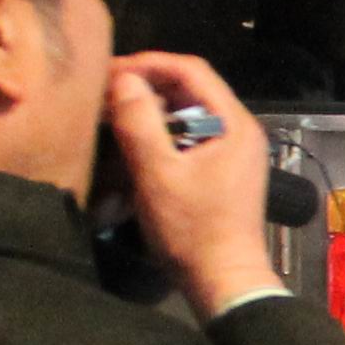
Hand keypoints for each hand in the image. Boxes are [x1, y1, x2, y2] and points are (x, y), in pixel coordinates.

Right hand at [106, 54, 279, 321]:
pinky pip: (190, 136)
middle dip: (146, 85)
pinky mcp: (223, 170)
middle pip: (190, 88)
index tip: (110, 70)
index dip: (148, 63)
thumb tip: (123, 81)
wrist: (224, 281)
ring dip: (151, 110)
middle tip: (105, 91)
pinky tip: (133, 142)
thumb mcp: (157, 174)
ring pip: (188, 113)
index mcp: (234, 123)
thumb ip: (139, 123)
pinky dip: (162, 133)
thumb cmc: (193, 230)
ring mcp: (234, 151)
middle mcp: (240, 130)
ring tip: (113, 113)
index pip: (191, 69)